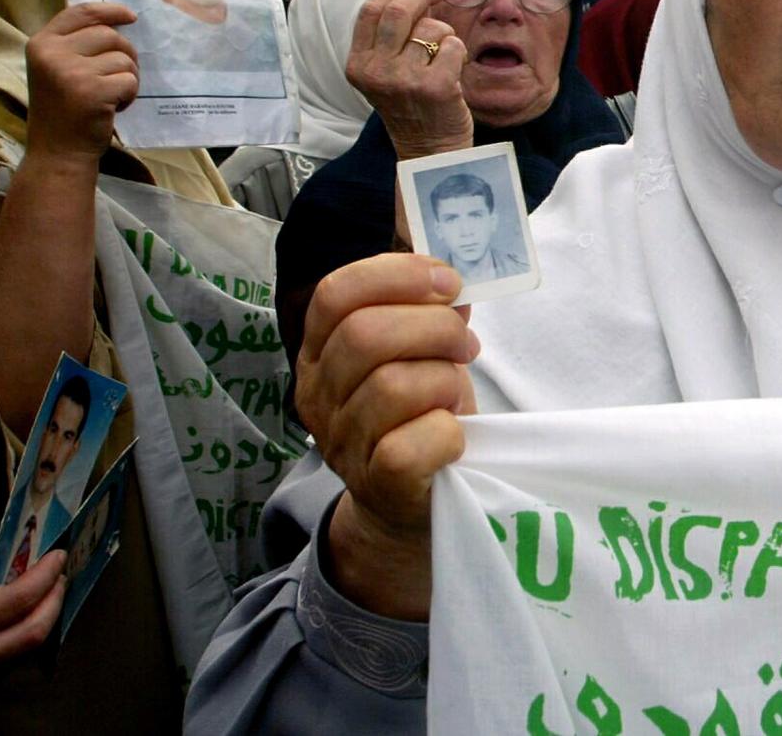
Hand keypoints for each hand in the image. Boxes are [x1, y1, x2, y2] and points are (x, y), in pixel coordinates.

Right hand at [0, 552, 66, 686]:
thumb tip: (26, 576)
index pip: (13, 605)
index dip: (43, 579)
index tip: (58, 557)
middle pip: (28, 639)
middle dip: (53, 604)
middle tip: (60, 577)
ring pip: (18, 655)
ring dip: (39, 622)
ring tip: (45, 593)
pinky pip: (1, 667)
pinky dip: (17, 640)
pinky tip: (20, 618)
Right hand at [24, 2, 138, 167]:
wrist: (57, 155)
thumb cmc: (63, 113)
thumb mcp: (57, 70)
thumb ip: (76, 45)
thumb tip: (118, 22)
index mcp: (41, 43)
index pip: (81, 12)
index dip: (110, 10)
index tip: (131, 17)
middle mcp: (51, 53)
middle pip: (109, 35)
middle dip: (124, 55)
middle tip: (118, 79)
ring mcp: (71, 72)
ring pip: (124, 58)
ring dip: (127, 78)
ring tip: (110, 97)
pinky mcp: (92, 91)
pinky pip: (130, 81)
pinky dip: (129, 95)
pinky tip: (113, 109)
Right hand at [297, 253, 478, 618]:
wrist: (407, 504)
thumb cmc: (414, 414)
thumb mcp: (409, 353)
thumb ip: (418, 311)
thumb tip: (448, 276)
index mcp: (318, 351)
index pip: (336, 293)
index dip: (397, 276)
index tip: (447, 281)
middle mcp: (317, 394)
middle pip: (366, 335)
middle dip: (433, 327)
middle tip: (464, 343)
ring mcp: (342, 443)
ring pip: (395, 387)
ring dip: (445, 381)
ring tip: (457, 391)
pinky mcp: (377, 486)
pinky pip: (413, 447)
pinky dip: (448, 432)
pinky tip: (454, 434)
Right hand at [345, 0, 471, 160]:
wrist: (430, 149)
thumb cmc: (411, 104)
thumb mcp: (385, 72)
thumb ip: (390, 36)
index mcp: (358, 65)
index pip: (370, 10)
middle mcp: (376, 72)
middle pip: (399, 10)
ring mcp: (405, 80)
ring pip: (431, 27)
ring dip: (444, 32)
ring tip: (443, 54)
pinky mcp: (435, 87)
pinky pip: (453, 44)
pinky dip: (458, 50)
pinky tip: (453, 68)